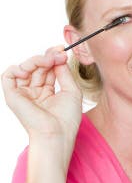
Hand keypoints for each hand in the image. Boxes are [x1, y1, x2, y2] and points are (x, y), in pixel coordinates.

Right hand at [1, 48, 81, 163]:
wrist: (57, 133)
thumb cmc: (67, 117)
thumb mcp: (71, 91)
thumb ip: (64, 73)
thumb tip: (59, 56)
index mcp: (46, 92)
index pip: (46, 69)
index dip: (52, 57)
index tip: (61, 49)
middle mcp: (33, 92)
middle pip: (36, 66)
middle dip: (47, 57)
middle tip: (58, 53)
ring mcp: (22, 93)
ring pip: (24, 68)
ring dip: (36, 60)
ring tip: (48, 61)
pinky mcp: (12, 95)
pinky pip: (8, 75)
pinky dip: (17, 68)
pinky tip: (30, 69)